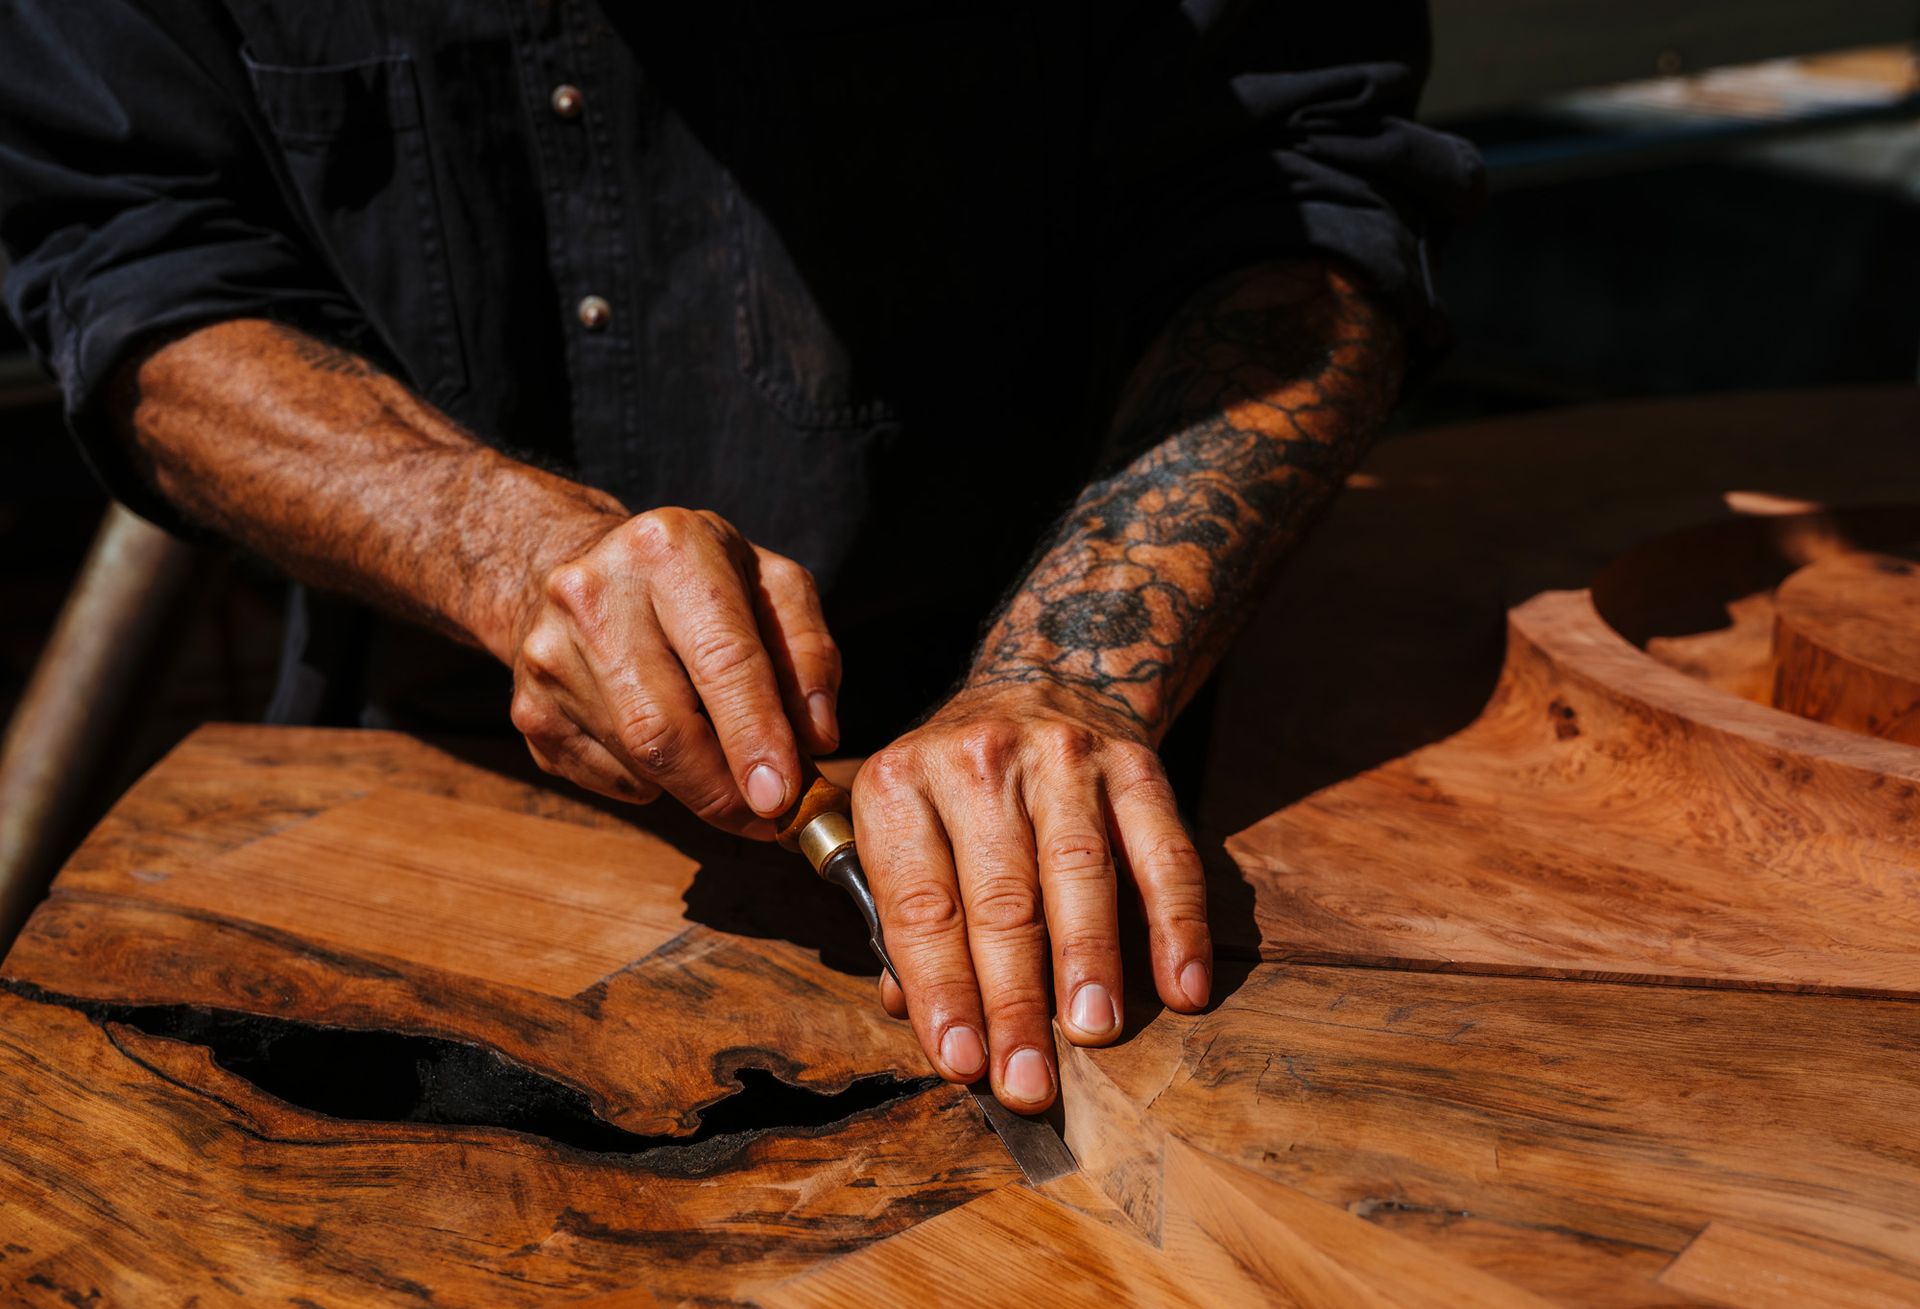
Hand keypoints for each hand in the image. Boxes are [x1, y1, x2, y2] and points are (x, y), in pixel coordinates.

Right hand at [510, 507, 841, 835]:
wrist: (579, 568)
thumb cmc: (697, 582)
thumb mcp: (770, 586)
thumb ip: (809, 656)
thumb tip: (817, 739)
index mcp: (670, 549)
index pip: (723, 660)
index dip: (755, 737)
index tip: (783, 798)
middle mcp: (595, 594)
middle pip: (664, 730)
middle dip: (724, 791)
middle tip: (769, 819)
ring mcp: (549, 655)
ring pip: (636, 761)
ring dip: (695, 788)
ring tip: (726, 768)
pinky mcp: (528, 708)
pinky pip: (608, 778)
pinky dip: (653, 782)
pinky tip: (665, 744)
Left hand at [853, 683, 1212, 1110]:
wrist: (1042, 687)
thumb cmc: (961, 796)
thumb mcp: (906, 832)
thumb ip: (906, 925)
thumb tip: (917, 1016)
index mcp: (900, 785)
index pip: (920, 906)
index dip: (941, 991)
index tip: (962, 1063)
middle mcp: (977, 763)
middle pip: (999, 899)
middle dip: (1014, 1000)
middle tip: (1028, 1081)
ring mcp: (1061, 758)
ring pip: (1078, 872)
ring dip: (1088, 961)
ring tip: (1094, 1034)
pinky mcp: (1135, 764)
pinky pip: (1164, 853)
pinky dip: (1177, 925)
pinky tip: (1181, 988)